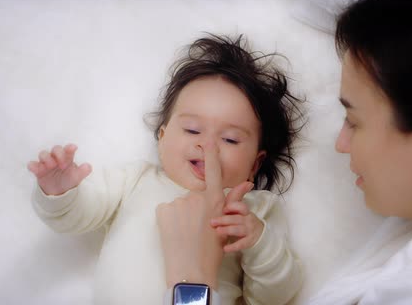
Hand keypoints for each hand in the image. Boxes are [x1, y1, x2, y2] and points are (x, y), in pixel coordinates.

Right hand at [27, 144, 91, 194]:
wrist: (58, 192)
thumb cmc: (68, 180)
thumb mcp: (77, 177)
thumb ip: (83, 172)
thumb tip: (88, 166)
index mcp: (67, 157)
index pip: (68, 149)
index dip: (69, 148)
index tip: (73, 148)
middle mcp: (56, 158)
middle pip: (56, 149)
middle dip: (59, 153)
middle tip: (63, 164)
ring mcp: (46, 163)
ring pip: (43, 154)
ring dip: (46, 158)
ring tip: (51, 166)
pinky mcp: (38, 170)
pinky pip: (32, 164)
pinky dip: (33, 165)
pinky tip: (36, 169)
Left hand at [156, 142, 253, 288]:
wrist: (191, 270)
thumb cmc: (212, 250)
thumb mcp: (226, 225)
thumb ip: (233, 201)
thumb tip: (247, 182)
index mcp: (214, 201)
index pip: (213, 172)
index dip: (210, 155)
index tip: (208, 141)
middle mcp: (196, 198)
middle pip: (195, 197)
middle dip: (196, 208)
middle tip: (198, 229)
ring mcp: (178, 203)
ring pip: (180, 205)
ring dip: (182, 216)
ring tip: (187, 234)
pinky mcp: (163, 211)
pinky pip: (167, 211)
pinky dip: (169, 220)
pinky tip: (175, 233)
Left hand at [210, 189, 261, 252]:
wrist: (257, 233)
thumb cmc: (241, 218)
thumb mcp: (238, 207)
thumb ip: (236, 194)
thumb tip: (244, 180)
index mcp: (244, 210)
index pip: (241, 206)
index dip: (234, 207)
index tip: (225, 208)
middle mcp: (247, 219)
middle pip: (237, 218)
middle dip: (225, 220)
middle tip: (212, 222)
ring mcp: (249, 230)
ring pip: (238, 230)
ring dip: (228, 230)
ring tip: (218, 232)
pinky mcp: (249, 241)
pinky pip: (242, 244)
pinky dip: (233, 246)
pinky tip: (225, 249)